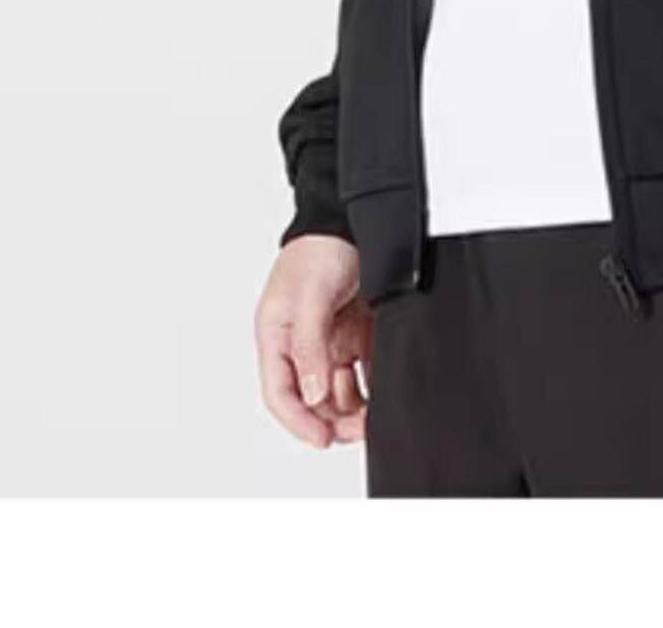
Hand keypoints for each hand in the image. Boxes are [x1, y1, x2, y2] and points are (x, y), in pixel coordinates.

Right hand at [254, 234, 369, 447]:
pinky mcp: (358, 338)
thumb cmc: (319, 250)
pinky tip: (386, 396)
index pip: (280, 393)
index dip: (299, 422)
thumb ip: (309, 346)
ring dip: (355, 409)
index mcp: (276, 337)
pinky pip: (364, 375)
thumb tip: (313, 394)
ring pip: (339, 394)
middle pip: (312, 400)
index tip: (323, 439)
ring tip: (375, 416)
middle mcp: (301, 346)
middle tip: (360, 430)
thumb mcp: (309, 297)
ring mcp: (330, 344)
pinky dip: (373, 390)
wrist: (350, 222)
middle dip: (332, 420)